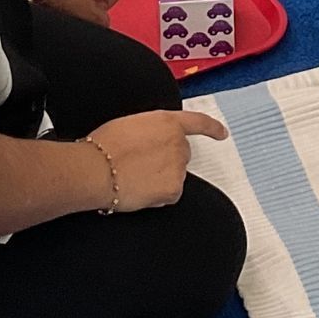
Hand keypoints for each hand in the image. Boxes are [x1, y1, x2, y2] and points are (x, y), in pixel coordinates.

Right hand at [88, 109, 228, 212]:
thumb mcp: (129, 125)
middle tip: (142, 165)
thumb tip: (152, 143)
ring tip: (134, 177)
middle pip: (182, 154)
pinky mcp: (174, 188)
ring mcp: (178, 166)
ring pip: (175, 175)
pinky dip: (158, 195)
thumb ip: (151, 131)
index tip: (222, 133)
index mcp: (166, 122)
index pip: (197, 123)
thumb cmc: (103, 147)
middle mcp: (178, 142)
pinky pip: (171, 194)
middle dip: (168, 160)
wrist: (96, 169)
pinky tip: (140, 190)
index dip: (212, 128)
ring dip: (161, 178)